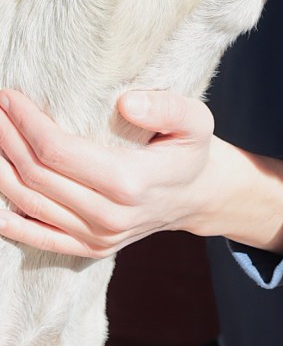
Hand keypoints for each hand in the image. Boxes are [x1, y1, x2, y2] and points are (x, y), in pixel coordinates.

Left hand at [0, 88, 282, 258]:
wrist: (199, 194)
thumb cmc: (191, 149)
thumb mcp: (195, 119)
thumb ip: (166, 107)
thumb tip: (125, 103)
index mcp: (130, 183)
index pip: (58, 152)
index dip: (27, 123)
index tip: (10, 96)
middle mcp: (108, 217)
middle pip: (36, 177)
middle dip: (7, 139)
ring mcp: (97, 238)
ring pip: (28, 204)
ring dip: (0, 169)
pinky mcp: (89, 250)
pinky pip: (36, 236)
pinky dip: (7, 216)